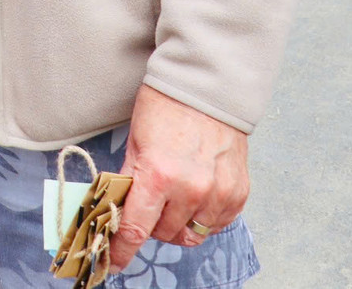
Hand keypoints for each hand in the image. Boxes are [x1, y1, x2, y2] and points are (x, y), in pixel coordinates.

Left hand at [110, 84, 250, 268]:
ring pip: (191, 234)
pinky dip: (203, 218)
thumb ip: (129, 180)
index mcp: (157, 175)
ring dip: (177, 224)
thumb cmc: (164, 109)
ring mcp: (218, 192)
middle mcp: (190, 189)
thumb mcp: (135, 143)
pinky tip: (195, 198)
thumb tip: (118, 210)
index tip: (113, 261)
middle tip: (147, 207)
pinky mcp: (238, 193)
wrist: (205, 89)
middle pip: (164, 233)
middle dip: (150, 225)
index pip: (136, 229)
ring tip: (171, 201)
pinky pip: (217, 224)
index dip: (122, 250)